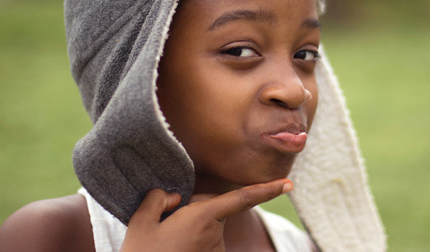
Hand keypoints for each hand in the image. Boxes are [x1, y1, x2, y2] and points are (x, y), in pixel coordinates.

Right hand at [119, 178, 293, 251]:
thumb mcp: (140, 222)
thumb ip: (158, 198)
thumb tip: (173, 196)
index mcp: (202, 218)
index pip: (242, 199)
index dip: (267, 190)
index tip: (288, 184)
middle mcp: (215, 235)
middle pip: (212, 211)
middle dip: (194, 211)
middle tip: (165, 226)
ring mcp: (215, 251)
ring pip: (207, 230)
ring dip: (190, 231)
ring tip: (166, 244)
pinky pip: (203, 243)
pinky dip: (189, 243)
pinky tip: (173, 249)